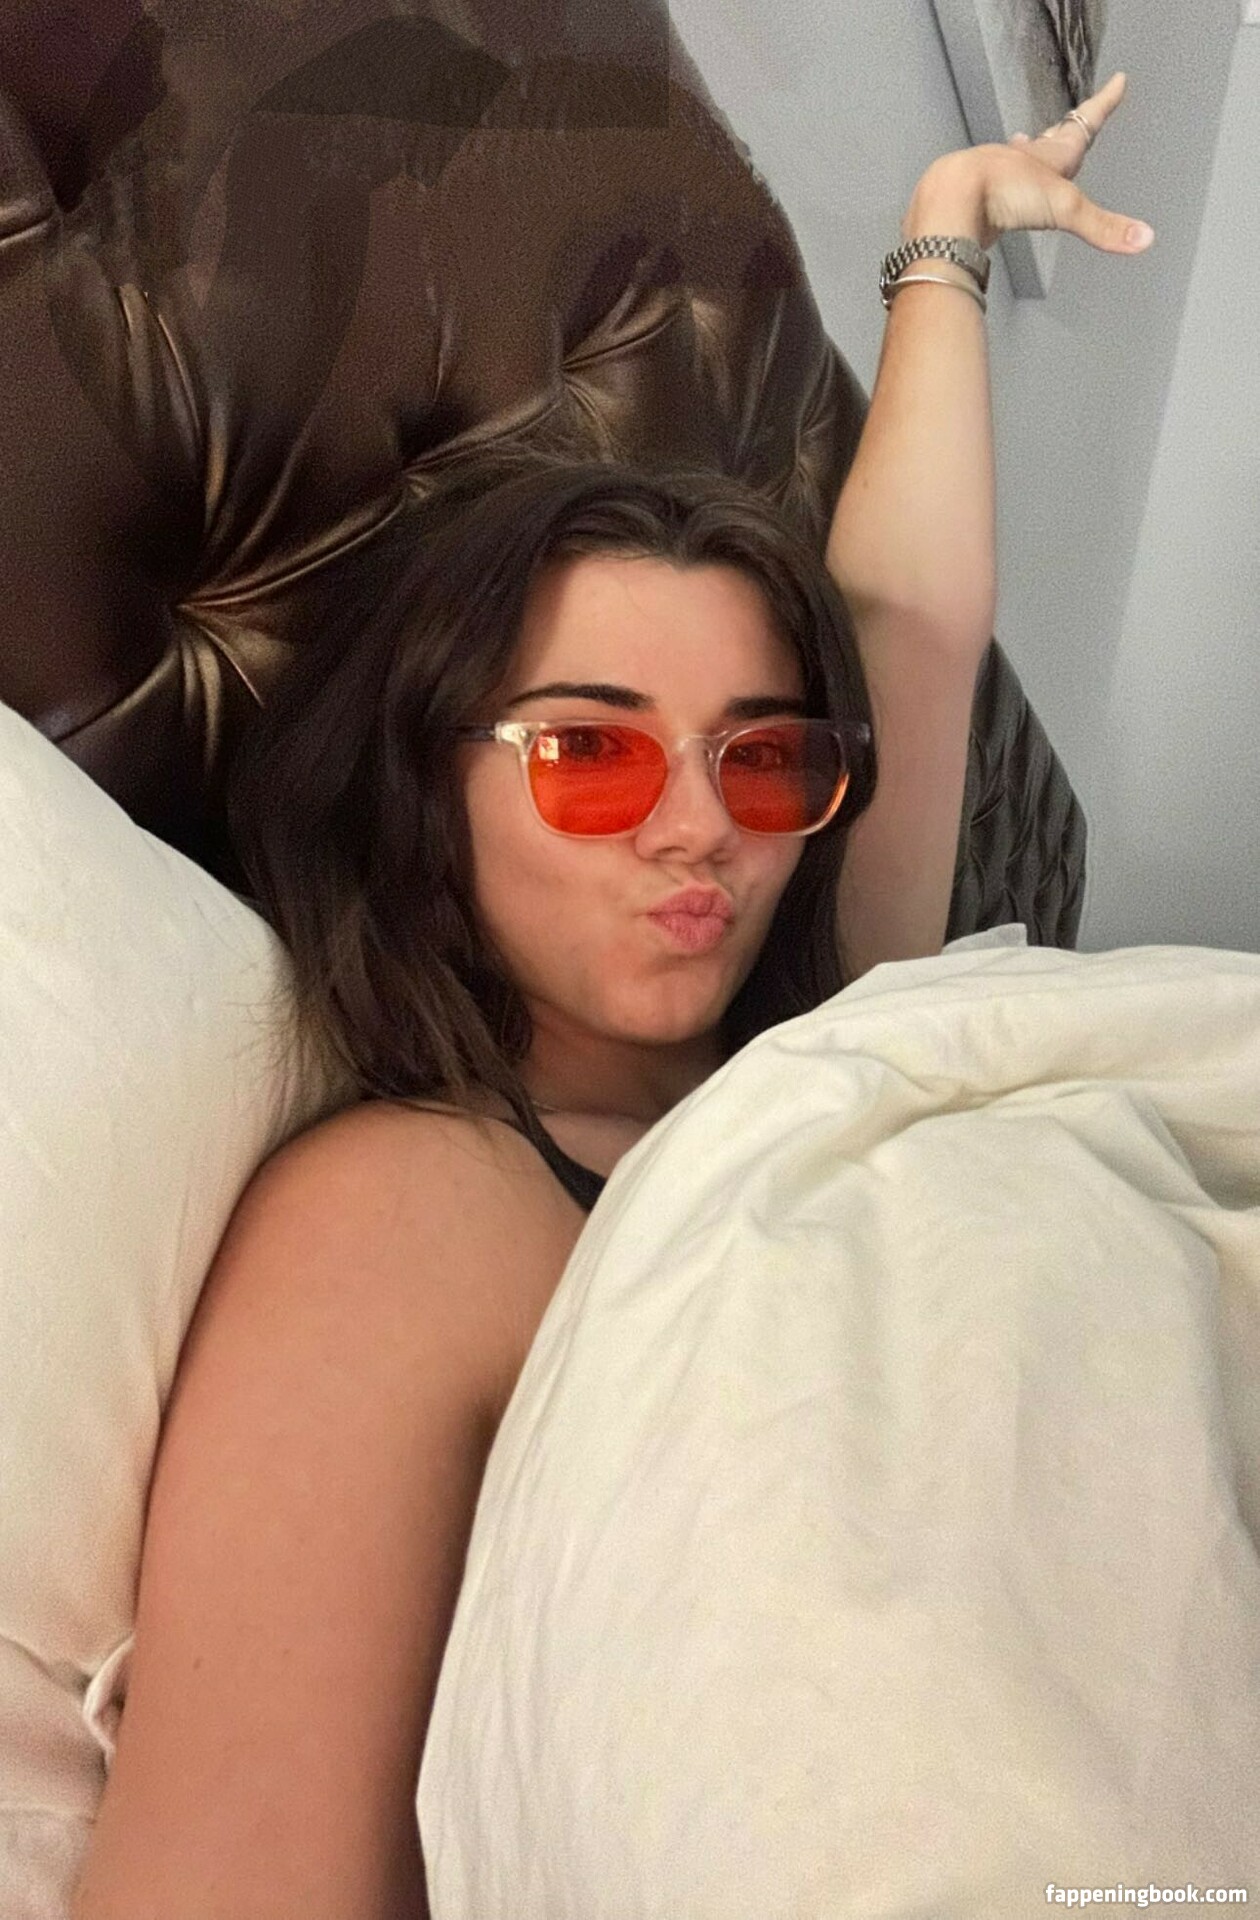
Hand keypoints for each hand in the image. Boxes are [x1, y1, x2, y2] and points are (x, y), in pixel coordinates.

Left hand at [906, 72, 1153, 256]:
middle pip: (1051, 139)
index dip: (1104, 104)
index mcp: (1050, 155)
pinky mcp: (974, 198)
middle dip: (1065, 131)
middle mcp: (1023, 160)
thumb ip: (1103, 227)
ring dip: (1026, 154)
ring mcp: (996, 176)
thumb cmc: (1005, 191)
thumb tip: (1145, 239)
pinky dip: (998, 186)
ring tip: (1025, 146)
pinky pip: (992, 188)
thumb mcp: (1064, 209)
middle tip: (1072, 121)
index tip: (1117, 82)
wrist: (952, 199)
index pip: (1085, 123)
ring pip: (1017, 159)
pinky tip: (992, 193)